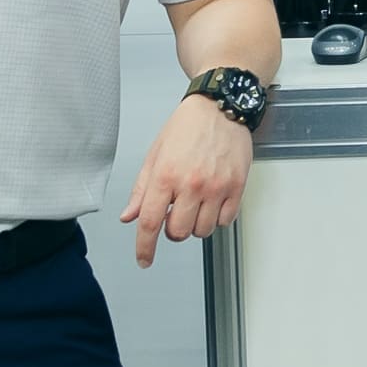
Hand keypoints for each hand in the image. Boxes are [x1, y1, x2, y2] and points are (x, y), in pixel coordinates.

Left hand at [122, 94, 255, 267]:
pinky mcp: (236, 187)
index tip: (144, 259)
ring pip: (201, 231)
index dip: (144, 247)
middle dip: (172, 229)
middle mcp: (192, 184)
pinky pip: (225, 221)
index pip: (149, 223)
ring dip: (194, 225)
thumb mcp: (155, 155)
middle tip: (174, 213)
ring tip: (195, 205)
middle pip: (177, 232)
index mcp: (166, 175)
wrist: (220, 107)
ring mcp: (216, 187)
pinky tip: (212, 202)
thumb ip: (141, 189)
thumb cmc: (187, 127)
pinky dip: (216, 219)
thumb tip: (129, 216)